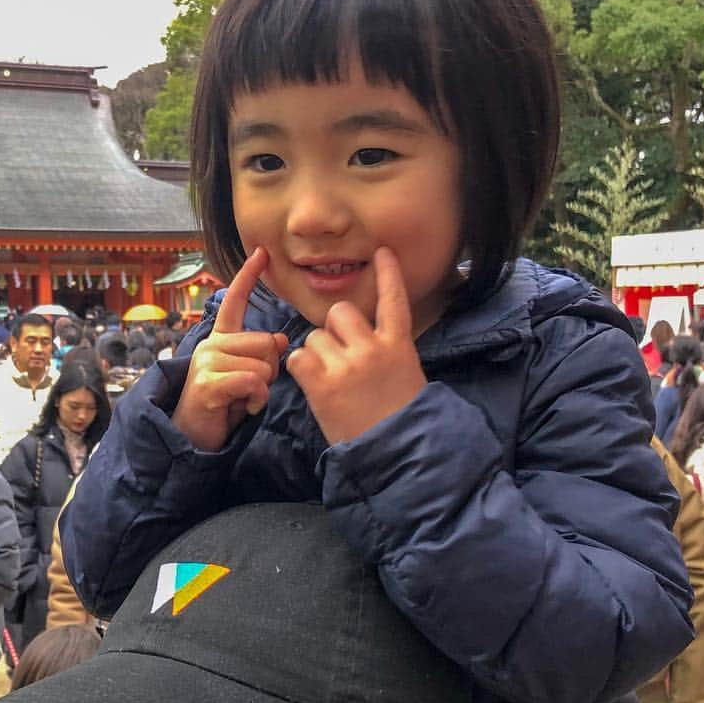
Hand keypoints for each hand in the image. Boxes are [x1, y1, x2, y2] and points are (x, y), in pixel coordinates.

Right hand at [171, 247, 288, 451]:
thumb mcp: (247, 377)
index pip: (234, 302)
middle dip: (269, 369)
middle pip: (265, 342)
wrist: (194, 437)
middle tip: (250, 389)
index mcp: (220, 340)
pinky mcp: (208, 383)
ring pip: (262, 365)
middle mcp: (211, 345)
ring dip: (262, 389)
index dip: (248, 276)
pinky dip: (256, 400)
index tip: (262, 253)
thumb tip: (279, 339)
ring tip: (243, 400)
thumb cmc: (223, 407)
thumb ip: (261, 356)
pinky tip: (243, 408)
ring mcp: (207, 362)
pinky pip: (252, 382)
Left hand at [286, 248, 426, 443]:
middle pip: (340, 314)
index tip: (382, 251)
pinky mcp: (323, 383)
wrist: (395, 451)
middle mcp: (373, 348)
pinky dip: (300, 371)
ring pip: (314, 337)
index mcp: (398, 345)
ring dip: (316, 354)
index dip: (388, 274)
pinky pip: (298, 359)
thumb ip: (384, 351)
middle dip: (334, 331)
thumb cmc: (397, 418)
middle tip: (340, 359)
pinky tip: (313, 386)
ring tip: (330, 381)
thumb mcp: (405, 376)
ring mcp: (347, 364)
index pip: (393, 301)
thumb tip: (363, 339)